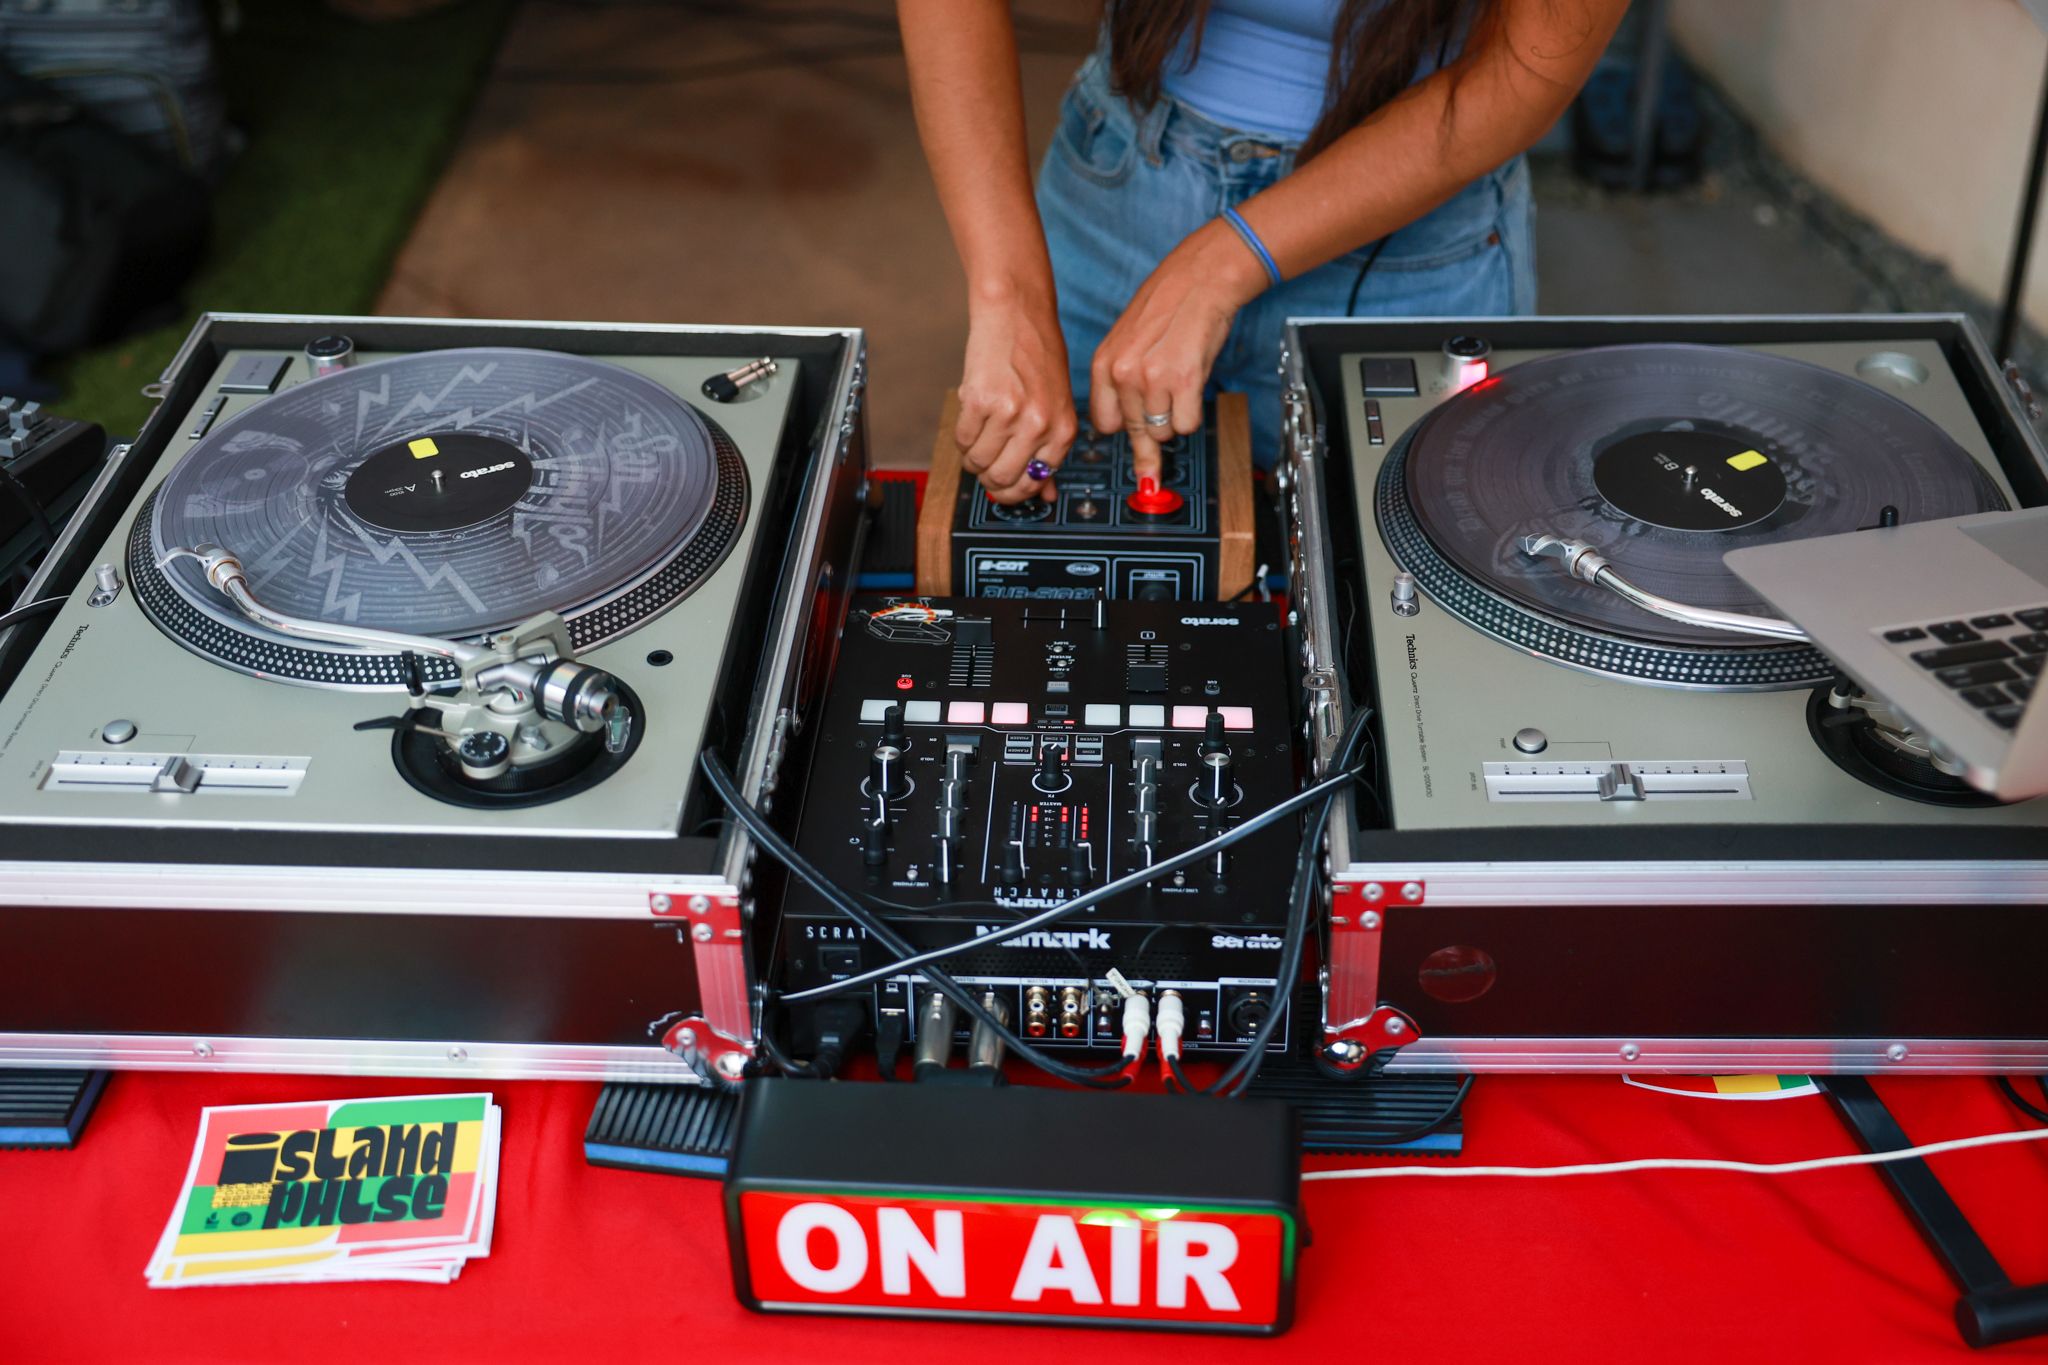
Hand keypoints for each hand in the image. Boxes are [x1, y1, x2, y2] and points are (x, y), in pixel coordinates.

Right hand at [956, 295, 1077, 503]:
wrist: (1016, 314)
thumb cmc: (1037, 355)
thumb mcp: (1056, 406)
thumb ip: (1050, 451)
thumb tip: (1046, 493)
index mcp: (1063, 430)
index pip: (1034, 484)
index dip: (1014, 491)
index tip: (1003, 485)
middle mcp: (1039, 426)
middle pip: (1002, 479)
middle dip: (989, 478)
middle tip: (985, 464)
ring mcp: (1009, 414)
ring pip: (978, 463)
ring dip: (972, 456)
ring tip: (978, 435)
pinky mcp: (980, 401)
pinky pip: (962, 439)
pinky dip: (962, 436)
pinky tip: (972, 418)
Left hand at [1089, 220, 1267, 483]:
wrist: (1200, 279)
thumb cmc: (1168, 308)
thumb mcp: (1128, 343)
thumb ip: (1122, 382)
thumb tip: (1128, 428)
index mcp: (1104, 364)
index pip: (1105, 423)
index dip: (1125, 425)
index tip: (1138, 424)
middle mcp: (1122, 373)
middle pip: (1136, 431)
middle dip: (1154, 425)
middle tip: (1168, 404)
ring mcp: (1152, 379)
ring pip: (1162, 432)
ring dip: (1175, 417)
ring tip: (1181, 384)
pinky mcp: (1184, 381)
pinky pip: (1186, 425)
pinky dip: (1193, 414)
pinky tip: (1193, 387)